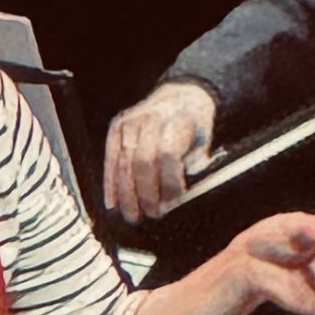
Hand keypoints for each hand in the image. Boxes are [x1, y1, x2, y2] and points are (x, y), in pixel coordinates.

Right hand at [103, 80, 217, 222]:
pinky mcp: (117, 127)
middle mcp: (151, 119)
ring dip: (127, 194)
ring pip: (124, 163)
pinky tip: (112, 202)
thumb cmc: (193, 128)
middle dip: (146, 194)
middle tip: (151, 214)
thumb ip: (193, 170)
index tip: (173, 202)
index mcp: (177, 121)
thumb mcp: (204, 146)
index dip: (169, 183)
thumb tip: (177, 200)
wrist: (181, 98)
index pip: (168, 156)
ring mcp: (131, 121)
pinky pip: (110, 159)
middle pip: (142, 163)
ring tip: (132, 216)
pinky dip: (110, 183)